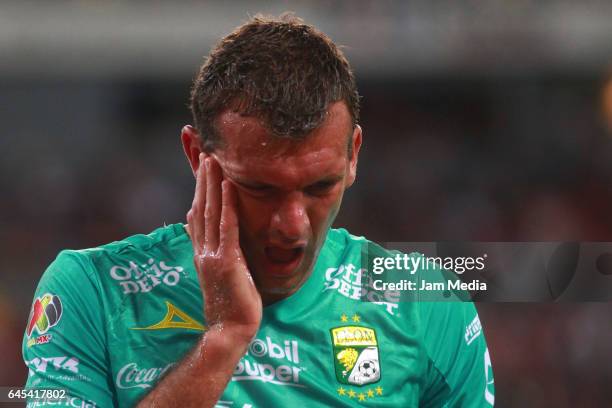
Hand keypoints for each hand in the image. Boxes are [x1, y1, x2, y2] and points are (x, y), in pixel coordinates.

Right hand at [187, 154, 261, 342]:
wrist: (229, 329)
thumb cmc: (230, 302)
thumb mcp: (216, 272)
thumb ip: (208, 248)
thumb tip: (197, 227)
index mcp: (201, 252)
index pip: (197, 213)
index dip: (198, 189)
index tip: (200, 167)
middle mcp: (202, 250)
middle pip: (200, 207)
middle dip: (202, 179)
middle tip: (204, 151)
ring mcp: (212, 256)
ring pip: (210, 213)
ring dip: (211, 184)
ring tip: (212, 159)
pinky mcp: (226, 262)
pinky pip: (226, 228)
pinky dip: (226, 205)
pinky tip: (228, 186)